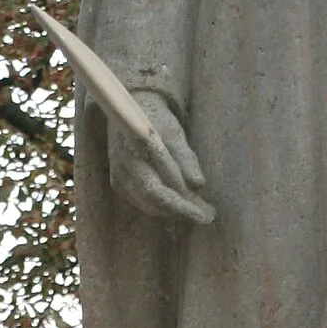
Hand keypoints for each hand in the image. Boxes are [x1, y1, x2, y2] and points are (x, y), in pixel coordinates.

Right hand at [107, 85, 214, 225]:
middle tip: (208, 216)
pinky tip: (180, 207)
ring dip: (173, 212)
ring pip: (148, 206)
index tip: (206, 216)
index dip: (182, 207)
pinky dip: (162, 207)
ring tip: (198, 212)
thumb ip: (185, 158)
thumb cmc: (156, 120)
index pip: (158, 191)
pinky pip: (142, 203)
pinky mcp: (119, 183)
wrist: (131, 111)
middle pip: (153, 203)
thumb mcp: (175, 134)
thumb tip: (199, 184)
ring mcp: (118, 178)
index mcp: (134, 156)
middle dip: (181, 212)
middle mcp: (123, 170)